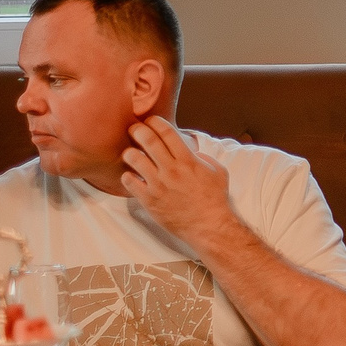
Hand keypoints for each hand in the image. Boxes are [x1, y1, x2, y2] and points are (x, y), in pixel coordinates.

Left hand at [119, 118, 242, 247]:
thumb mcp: (218, 171)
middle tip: (134, 129)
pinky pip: (129, 182)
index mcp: (188, 160)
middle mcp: (171, 169)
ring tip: (131, 153)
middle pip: (148, 140)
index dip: (156, 122)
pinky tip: (132, 176)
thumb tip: (190, 151)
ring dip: (130, 152)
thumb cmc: (214, 198)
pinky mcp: (149, 200)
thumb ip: (202, 157)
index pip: (167, 132)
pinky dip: (127, 176)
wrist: (208, 225)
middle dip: (138, 130)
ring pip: (134, 159)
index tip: (150, 120)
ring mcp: (158, 185)